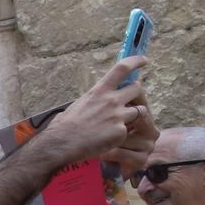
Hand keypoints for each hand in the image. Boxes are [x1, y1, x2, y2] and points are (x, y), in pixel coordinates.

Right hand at [42, 57, 156, 169]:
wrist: (61, 144)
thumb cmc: (63, 126)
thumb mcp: (77, 105)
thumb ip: (92, 101)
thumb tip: (91, 103)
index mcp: (99, 91)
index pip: (122, 68)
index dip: (135, 61)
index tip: (143, 60)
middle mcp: (111, 100)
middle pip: (137, 88)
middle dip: (139, 95)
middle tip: (136, 102)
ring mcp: (118, 116)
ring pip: (138, 111)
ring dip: (133, 117)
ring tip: (121, 125)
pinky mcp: (120, 131)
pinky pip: (128, 131)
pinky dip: (122, 135)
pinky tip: (110, 140)